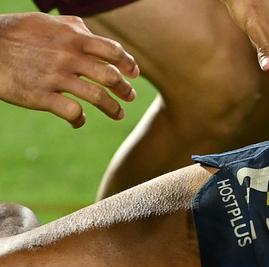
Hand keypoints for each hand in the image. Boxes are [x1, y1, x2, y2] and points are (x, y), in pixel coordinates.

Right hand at [0, 12, 137, 126]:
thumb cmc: (12, 33)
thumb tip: (87, 30)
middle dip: (125, 89)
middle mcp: (68, 57)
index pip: (112, 50)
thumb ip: (70, 26)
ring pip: (98, 97)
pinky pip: (73, 112)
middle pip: (110, 76)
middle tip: (130, 96)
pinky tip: (78, 120)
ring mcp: (56, 77)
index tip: (133, 73)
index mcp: (72, 38)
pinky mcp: (42, 96)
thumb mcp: (43, 22)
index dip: (127, 63)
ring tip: (118, 114)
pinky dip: (79, 119)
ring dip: (113, 108)